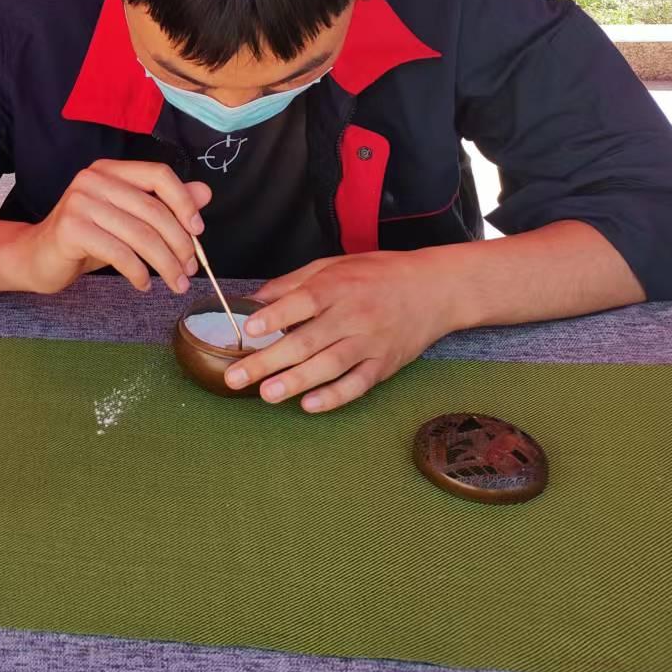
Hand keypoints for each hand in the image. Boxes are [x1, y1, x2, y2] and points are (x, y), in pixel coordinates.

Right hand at [8, 159, 212, 294]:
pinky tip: (143, 284)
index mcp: (111, 170)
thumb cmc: (86, 239)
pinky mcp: (71, 228)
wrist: (36, 257)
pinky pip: (118, 253)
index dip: (183, 202)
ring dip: (165, 264)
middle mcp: (94, 178)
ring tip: (175, 283)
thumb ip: (163, 204)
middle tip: (189, 270)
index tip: (198, 231)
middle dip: (179, 244)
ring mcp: (80, 202)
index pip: (159, 175)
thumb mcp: (128, 220)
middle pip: (153, 210)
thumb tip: (205, 193)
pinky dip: (138, 273)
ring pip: (140, 235)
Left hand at [226, 250, 467, 412]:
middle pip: (307, 341)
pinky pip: (358, 384)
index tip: (248, 329)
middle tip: (237, 377)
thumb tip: (251, 301)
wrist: (434, 288)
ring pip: (330, 366)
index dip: (275, 317)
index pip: (302, 302)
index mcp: (336, 287)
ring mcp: (370, 342)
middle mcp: (353, 315)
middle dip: (268, 361)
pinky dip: (335, 397)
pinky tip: (309, 405)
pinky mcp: (384, 364)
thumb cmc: (376, 274)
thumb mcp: (331, 266)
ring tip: (266, 394)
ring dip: (297, 382)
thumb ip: (291, 284)